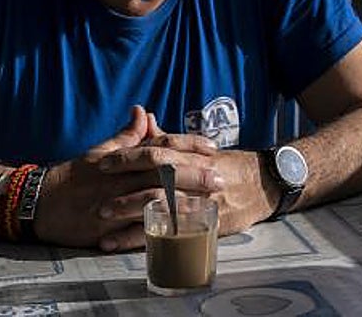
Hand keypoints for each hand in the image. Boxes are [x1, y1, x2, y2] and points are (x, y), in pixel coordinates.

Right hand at [33, 105, 216, 249]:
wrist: (39, 203)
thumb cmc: (73, 177)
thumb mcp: (99, 151)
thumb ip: (126, 135)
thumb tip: (143, 112)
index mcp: (122, 158)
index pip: (161, 146)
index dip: (188, 146)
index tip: (212, 147)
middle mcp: (120, 178)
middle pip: (163, 173)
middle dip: (194, 175)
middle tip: (221, 177)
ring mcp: (113, 204)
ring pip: (152, 201)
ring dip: (181, 203)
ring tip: (207, 206)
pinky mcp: (105, 230)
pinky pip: (134, 232)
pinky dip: (157, 232)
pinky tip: (177, 235)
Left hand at [98, 135, 272, 239]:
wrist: (265, 184)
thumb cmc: (228, 166)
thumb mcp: (201, 149)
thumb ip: (169, 138)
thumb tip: (144, 118)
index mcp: (193, 155)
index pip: (158, 151)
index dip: (129, 157)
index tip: (103, 163)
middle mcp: (196, 176)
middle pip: (156, 179)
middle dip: (124, 187)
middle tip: (96, 196)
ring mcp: (201, 201)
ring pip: (161, 206)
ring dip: (128, 214)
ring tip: (101, 221)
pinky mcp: (205, 224)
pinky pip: (170, 232)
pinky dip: (142, 238)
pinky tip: (119, 243)